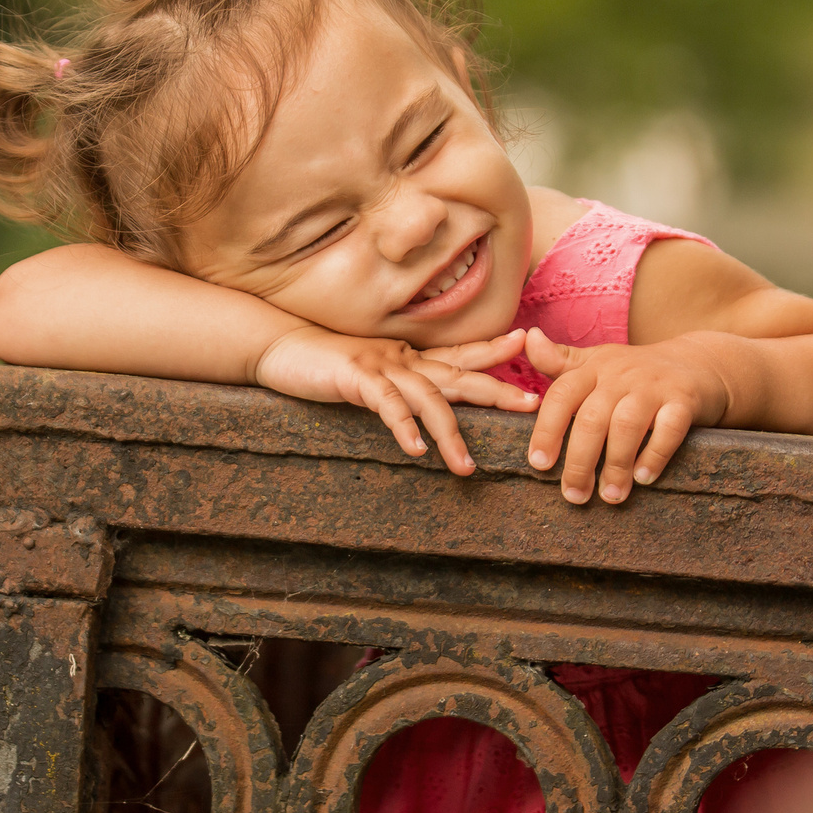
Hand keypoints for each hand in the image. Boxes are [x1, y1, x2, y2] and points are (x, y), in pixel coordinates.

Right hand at [253, 327, 538, 473]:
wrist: (280, 346)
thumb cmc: (324, 364)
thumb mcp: (371, 373)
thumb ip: (400, 386)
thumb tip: (425, 411)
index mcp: (409, 357)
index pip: (460, 354)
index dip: (493, 350)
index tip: (527, 344)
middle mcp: (402, 358)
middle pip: (459, 375)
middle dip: (497, 391)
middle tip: (532, 405)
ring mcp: (381, 366)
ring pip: (427, 398)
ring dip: (450, 435)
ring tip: (466, 468)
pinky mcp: (355, 377)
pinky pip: (386, 404)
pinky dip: (402, 427)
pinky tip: (415, 450)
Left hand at [523, 328, 730, 503]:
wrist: (699, 363)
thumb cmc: (637, 372)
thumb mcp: (598, 361)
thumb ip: (560, 360)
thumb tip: (528, 338)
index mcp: (595, 367)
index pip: (562, 395)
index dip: (546, 430)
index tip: (539, 464)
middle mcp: (622, 374)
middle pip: (592, 418)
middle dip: (580, 462)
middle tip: (574, 495)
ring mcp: (654, 386)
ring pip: (626, 425)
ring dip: (615, 465)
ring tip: (610, 496)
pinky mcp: (684, 400)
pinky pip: (668, 428)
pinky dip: (654, 455)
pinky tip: (643, 478)